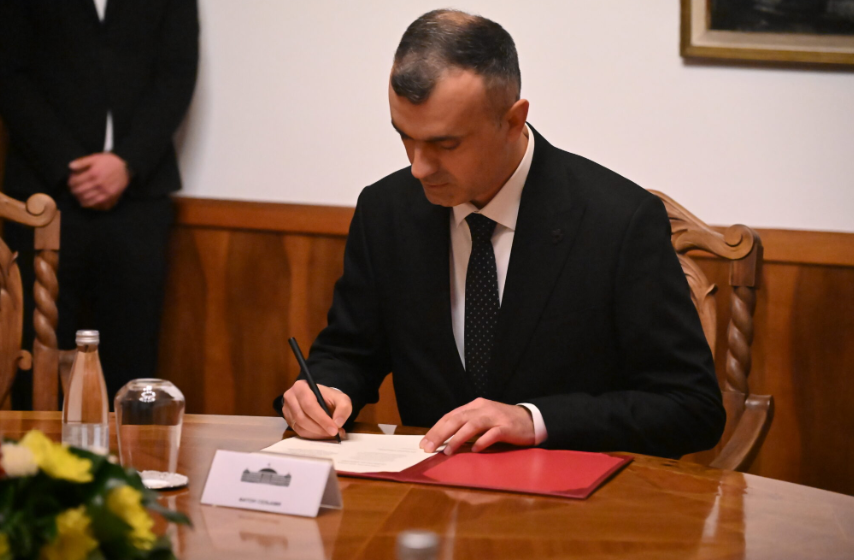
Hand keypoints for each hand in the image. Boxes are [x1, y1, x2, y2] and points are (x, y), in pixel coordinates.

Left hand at [68, 153, 129, 209]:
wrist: (126, 169)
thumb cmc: (110, 162)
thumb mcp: (96, 158)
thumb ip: (82, 162)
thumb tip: (70, 166)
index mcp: (93, 173)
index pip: (76, 181)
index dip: (70, 183)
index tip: (70, 183)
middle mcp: (98, 183)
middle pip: (80, 190)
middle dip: (73, 191)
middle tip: (72, 190)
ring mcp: (104, 191)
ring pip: (86, 198)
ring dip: (79, 198)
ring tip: (77, 196)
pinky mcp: (109, 196)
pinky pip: (96, 202)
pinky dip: (88, 204)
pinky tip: (84, 202)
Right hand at [281, 380, 351, 438]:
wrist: (321, 398)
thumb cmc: (329, 397)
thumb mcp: (341, 399)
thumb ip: (343, 408)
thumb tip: (338, 423)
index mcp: (301, 387)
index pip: (309, 405)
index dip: (322, 419)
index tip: (334, 429)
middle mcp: (290, 397)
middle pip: (302, 417)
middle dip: (320, 428)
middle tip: (334, 433)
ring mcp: (287, 409)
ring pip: (300, 426)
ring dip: (317, 433)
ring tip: (331, 434)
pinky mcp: (288, 420)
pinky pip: (299, 431)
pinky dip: (312, 436)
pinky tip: (322, 435)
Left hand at [420, 398, 535, 454]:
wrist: (531, 420)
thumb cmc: (504, 422)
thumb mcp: (483, 420)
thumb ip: (467, 426)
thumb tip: (444, 440)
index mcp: (475, 406)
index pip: (451, 415)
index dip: (436, 428)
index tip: (424, 442)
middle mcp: (483, 408)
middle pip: (457, 419)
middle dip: (440, 433)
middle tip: (428, 447)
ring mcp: (496, 417)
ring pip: (472, 425)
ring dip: (458, 438)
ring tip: (447, 451)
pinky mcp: (507, 427)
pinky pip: (492, 434)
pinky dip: (482, 442)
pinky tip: (474, 450)